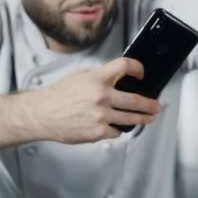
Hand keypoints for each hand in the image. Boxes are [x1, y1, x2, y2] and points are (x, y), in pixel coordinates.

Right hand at [31, 58, 160, 143]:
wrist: (42, 114)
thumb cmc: (58, 96)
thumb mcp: (80, 76)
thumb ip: (100, 77)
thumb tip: (117, 79)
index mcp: (97, 78)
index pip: (125, 67)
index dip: (137, 68)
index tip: (142, 73)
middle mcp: (101, 96)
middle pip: (136, 99)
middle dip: (150, 104)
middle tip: (155, 106)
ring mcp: (101, 115)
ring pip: (131, 118)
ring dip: (143, 118)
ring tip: (148, 118)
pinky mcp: (98, 131)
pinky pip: (116, 131)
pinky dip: (118, 129)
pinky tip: (118, 126)